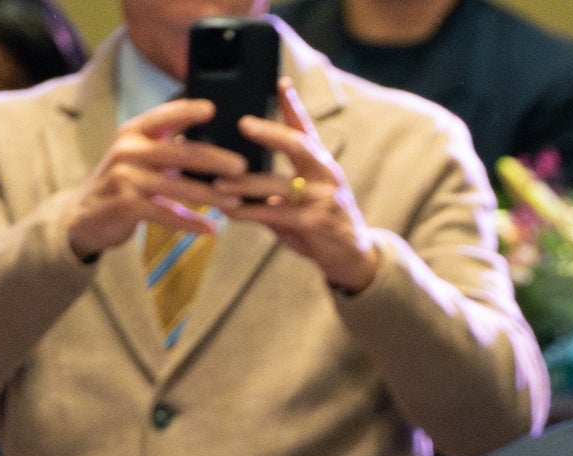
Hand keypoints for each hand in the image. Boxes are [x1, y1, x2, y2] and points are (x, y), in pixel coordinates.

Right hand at [64, 98, 238, 259]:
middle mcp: (128, 149)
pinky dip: (189, 222)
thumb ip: (169, 147)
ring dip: (208, 195)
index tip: (213, 108)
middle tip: (241, 166)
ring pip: (176, 186)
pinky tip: (210, 229)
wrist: (87, 216)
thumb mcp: (142, 157)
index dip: (187, 111)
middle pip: (179, 152)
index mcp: (134, 132)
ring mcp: (125, 176)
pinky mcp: (125, 204)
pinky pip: (165, 214)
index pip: (164, 115)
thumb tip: (217, 144)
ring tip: (235, 201)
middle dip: (213, 159)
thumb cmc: (126, 182)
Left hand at [218, 79, 378, 291]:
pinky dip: (252, 213)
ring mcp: (324, 199)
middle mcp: (327, 176)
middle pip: (299, 146)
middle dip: (271, 133)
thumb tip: (237, 172)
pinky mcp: (316, 224)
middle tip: (244, 124)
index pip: (306, 129)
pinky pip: (278, 215)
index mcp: (322, 164)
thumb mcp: (306, 196)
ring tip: (219, 183)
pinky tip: (232, 212)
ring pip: (279, 186)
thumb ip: (278, 183)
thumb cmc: (323, 222)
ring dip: (246, 184)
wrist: (354, 257)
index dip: (293, 105)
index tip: (280, 82)